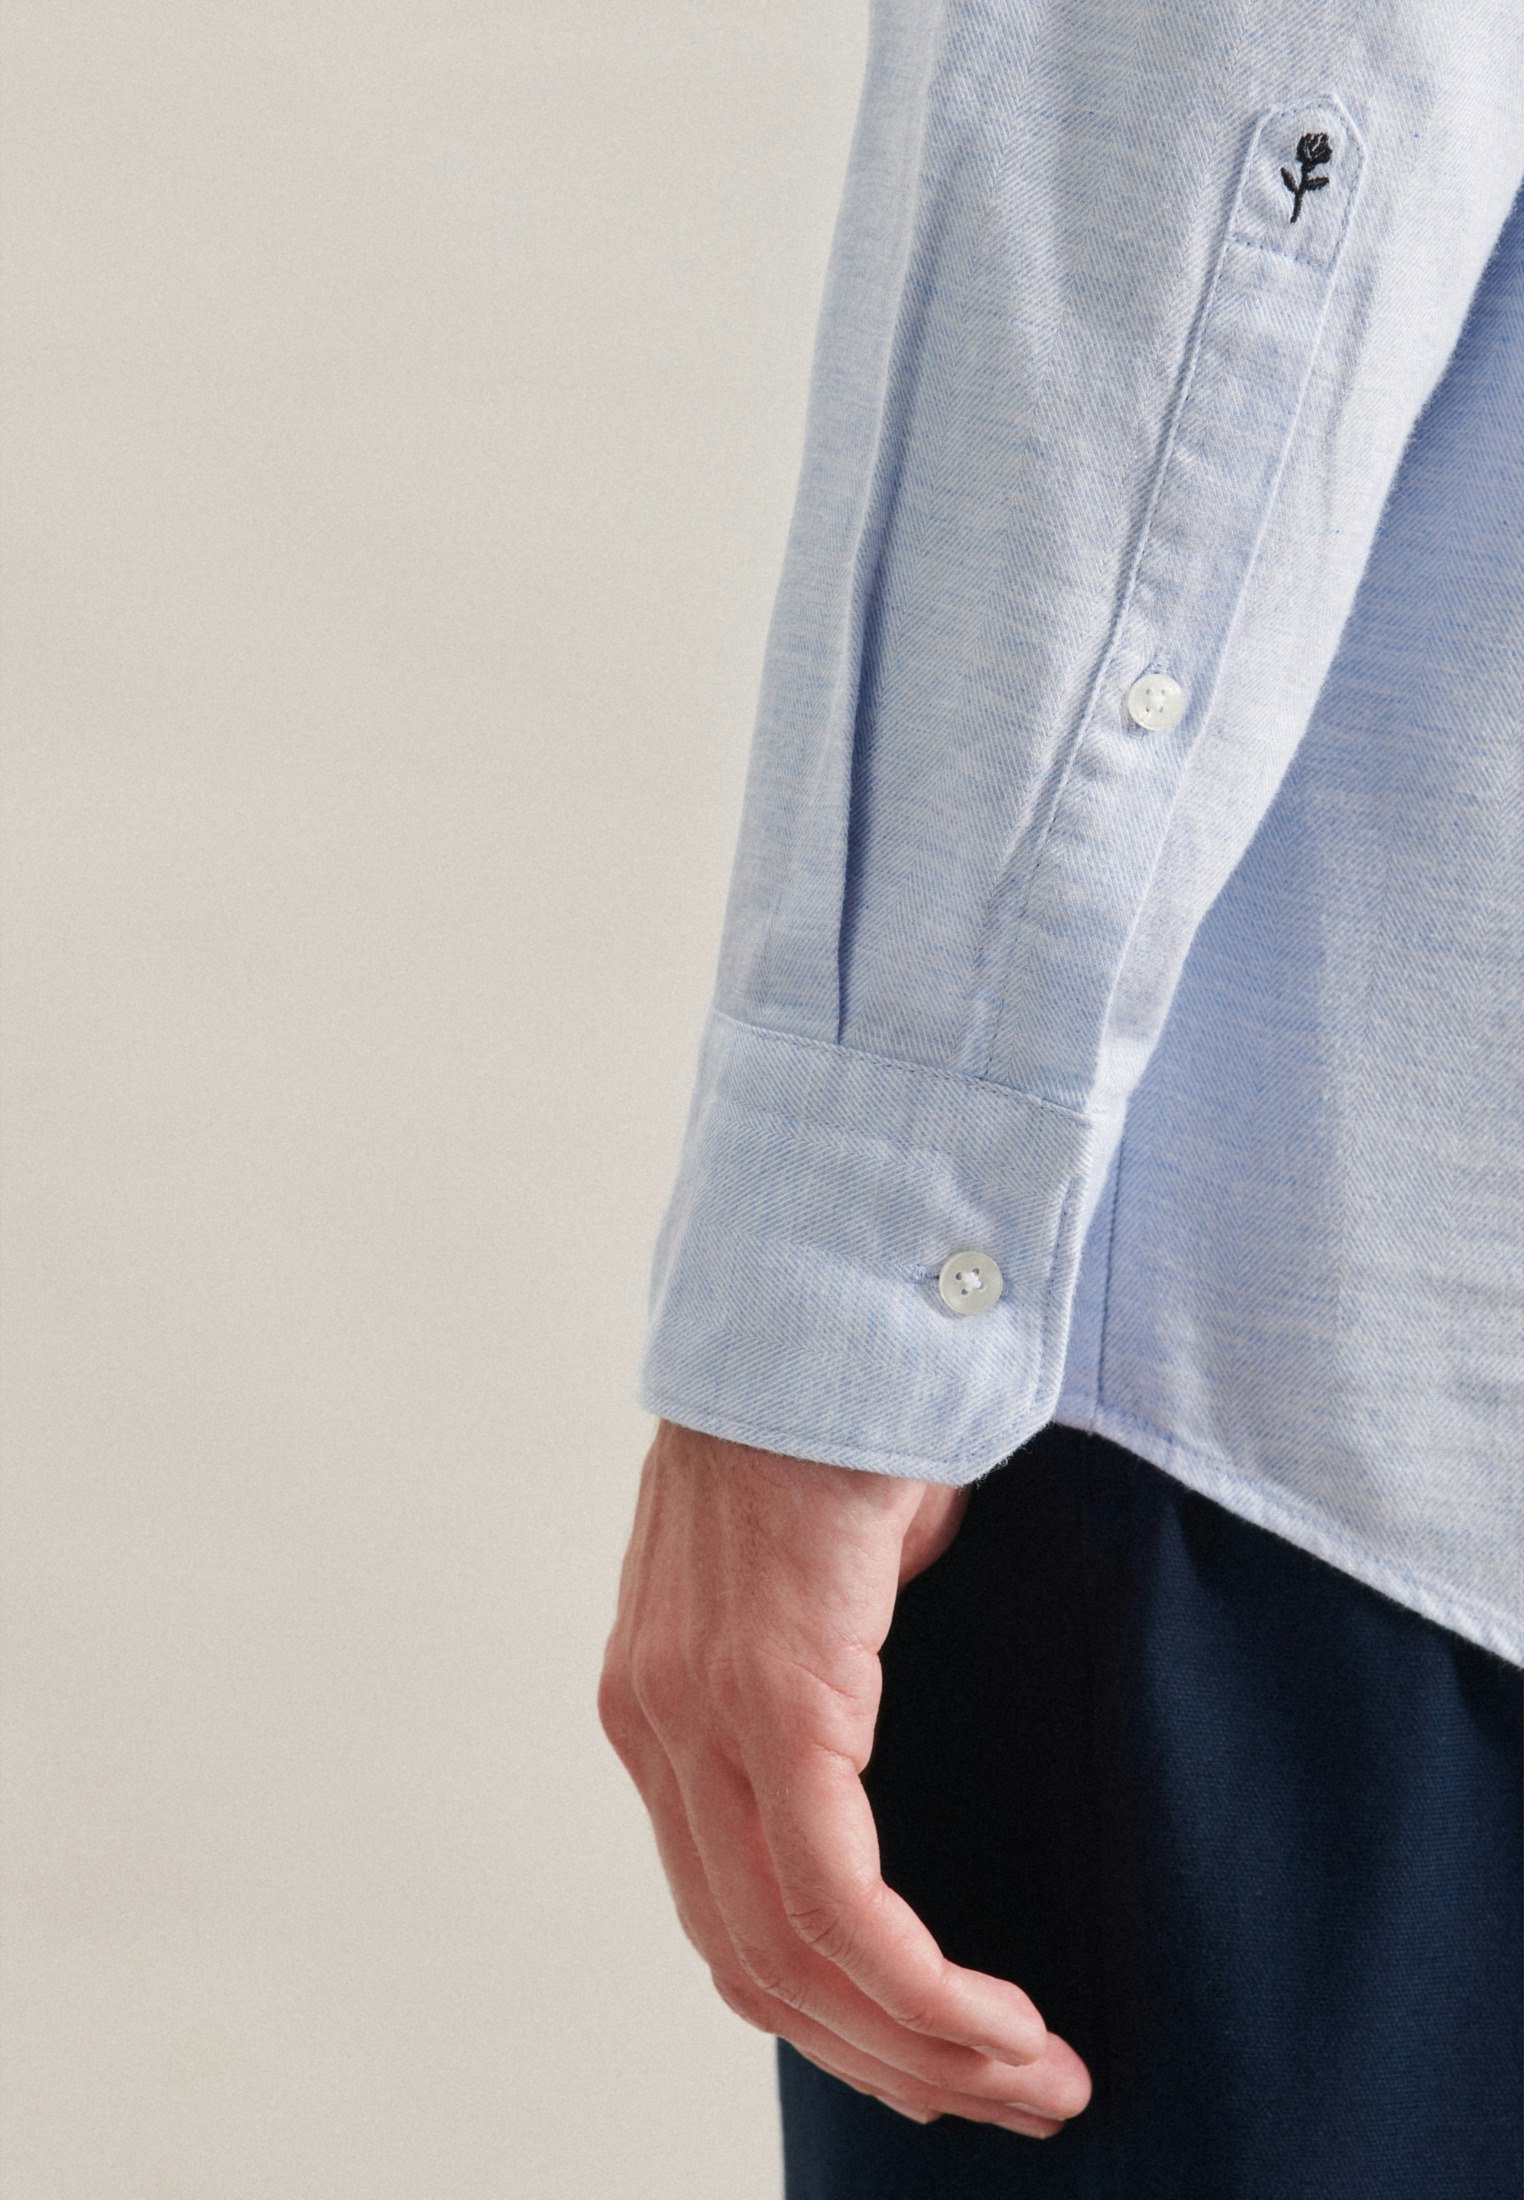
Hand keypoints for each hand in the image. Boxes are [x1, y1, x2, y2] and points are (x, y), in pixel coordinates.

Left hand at [597, 1419, 1092, 2136]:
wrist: (828, 1294)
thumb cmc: (848, 1415)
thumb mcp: (832, 1568)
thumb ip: (839, 1670)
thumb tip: (888, 1732)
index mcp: (659, 1701)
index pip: (726, 1907)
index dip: (830, 2010)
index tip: (940, 2054)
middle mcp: (656, 1723)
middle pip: (751, 1962)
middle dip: (887, 2058)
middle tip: (1008, 2099)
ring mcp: (696, 1716)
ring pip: (792, 1957)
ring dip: (922, 2046)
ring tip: (1035, 2082)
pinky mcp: (769, 1697)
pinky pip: (835, 1900)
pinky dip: (922, 1988)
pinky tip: (1001, 2023)